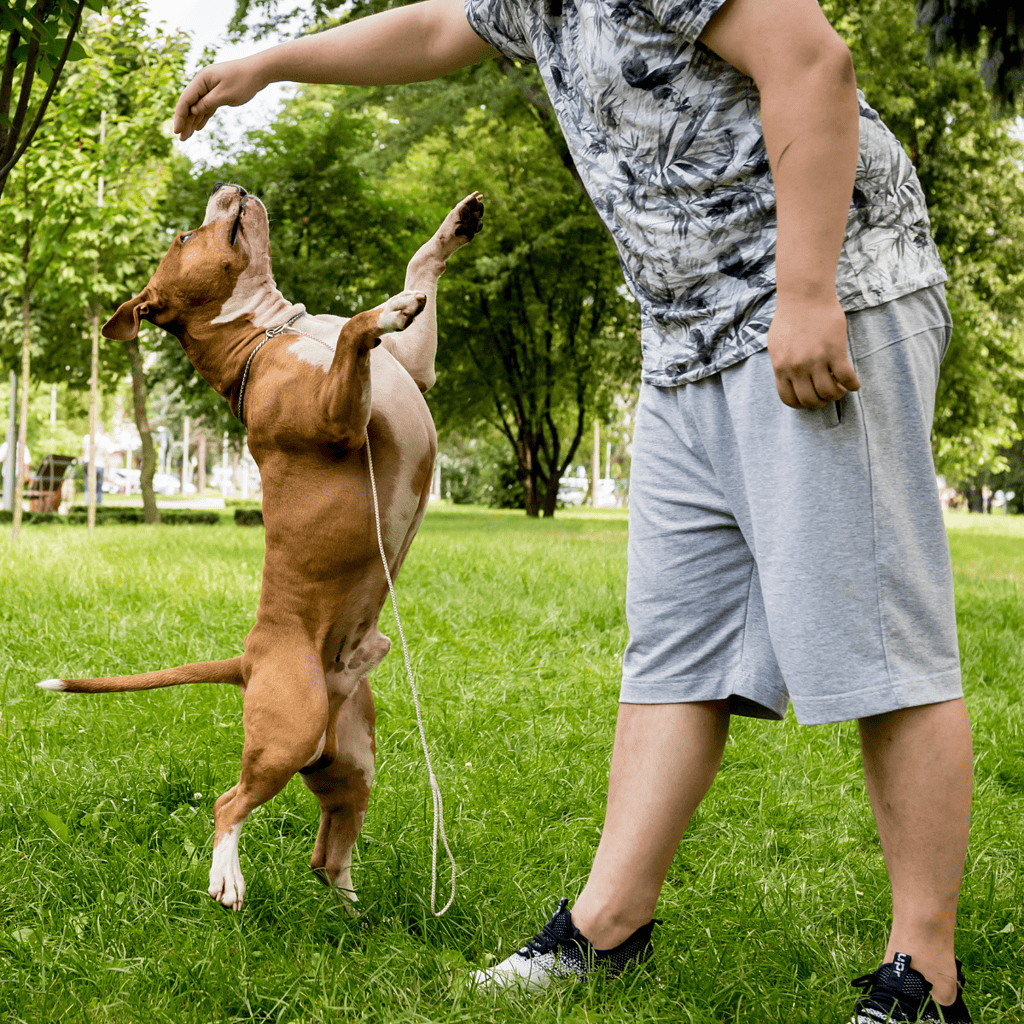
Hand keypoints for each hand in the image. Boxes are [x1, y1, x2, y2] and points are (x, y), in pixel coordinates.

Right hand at [174, 58, 267, 140]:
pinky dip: (203, 117)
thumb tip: (193, 110)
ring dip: (192, 121)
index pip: (185, 100)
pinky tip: (198, 127)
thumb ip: (208, 103)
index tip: (176, 131)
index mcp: (201, 80)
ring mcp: (210, 88)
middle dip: (185, 122)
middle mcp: (202, 83)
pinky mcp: (218, 92)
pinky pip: (207, 106)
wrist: (258, 71)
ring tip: (187, 136)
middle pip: (190, 105)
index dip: (179, 116)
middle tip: (181, 139)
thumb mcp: (225, 95)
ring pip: (198, 107)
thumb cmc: (243, 81)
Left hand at [766, 294, 860, 408]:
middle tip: (827, 397)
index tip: (809, 401)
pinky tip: (855, 384)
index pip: (789, 399)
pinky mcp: (835, 351)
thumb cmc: (790, 318)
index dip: (801, 405)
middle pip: (810, 400)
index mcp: (781, 367)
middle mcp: (797, 368)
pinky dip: (853, 385)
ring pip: (829, 392)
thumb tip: (787, 379)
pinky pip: (847, 378)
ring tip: (840, 389)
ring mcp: (816, 360)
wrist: (804, 296)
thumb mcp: (776, 345)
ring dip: (837, 395)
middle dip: (820, 403)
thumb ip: (781, 364)